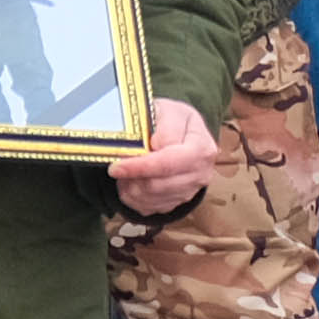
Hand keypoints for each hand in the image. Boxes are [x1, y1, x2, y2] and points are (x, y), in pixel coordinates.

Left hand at [114, 96, 221, 219]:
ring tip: (123, 172)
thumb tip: (156, 146)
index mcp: (202, 148)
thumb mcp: (169, 111)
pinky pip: (149, 208)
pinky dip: (134, 197)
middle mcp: (201, 173)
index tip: (116, 166)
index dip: (139, 167)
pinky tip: (131, 180)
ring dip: (131, 188)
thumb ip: (165, 126)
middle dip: (132, 179)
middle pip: (158, 186)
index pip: (168, 164)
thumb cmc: (173, 120)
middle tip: (115, 168)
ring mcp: (190, 191)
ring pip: (151, 199)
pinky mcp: (177, 203)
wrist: (182, 133)